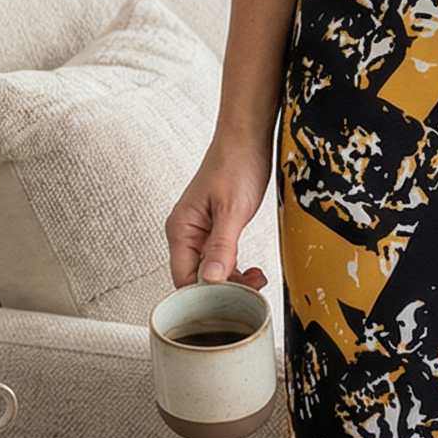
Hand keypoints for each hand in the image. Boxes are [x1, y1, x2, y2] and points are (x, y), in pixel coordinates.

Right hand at [165, 132, 273, 289]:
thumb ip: (221, 247)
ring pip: (209, 271)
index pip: (183, 279)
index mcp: (181, 229)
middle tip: (251, 290)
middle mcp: (186, 233)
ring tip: (256, 280)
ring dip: (232, 280)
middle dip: (222, 290)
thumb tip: (211, 279)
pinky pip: (219, 259)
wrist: (247, 138)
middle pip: (195, 279)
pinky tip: (251, 269)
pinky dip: (235, 268)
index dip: (206, 295)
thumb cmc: (236, 164)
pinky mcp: (215, 228)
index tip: (232, 299)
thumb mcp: (232, 210)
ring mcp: (200, 232)